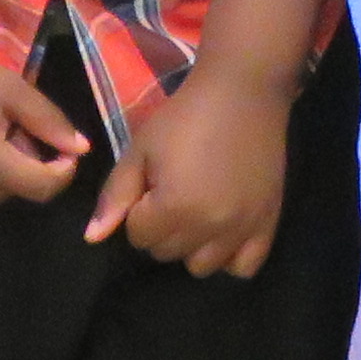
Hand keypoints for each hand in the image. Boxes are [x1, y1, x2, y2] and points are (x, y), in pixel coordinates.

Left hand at [86, 67, 290, 276]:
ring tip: (196, 211)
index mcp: (175, 207)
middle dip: (161, 227)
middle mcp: (210, 226)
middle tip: (173, 191)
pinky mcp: (268, 224)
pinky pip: (243, 267)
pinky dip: (229, 256)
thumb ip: (115, 195)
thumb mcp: (141, 149)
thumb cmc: (184, 116)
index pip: (138, 237)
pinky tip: (223, 230)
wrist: (242, 92)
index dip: (138, 210)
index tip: (151, 184)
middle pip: (167, 253)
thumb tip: (92, 238)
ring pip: (201, 267)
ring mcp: (242, 229)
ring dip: (192, 244)